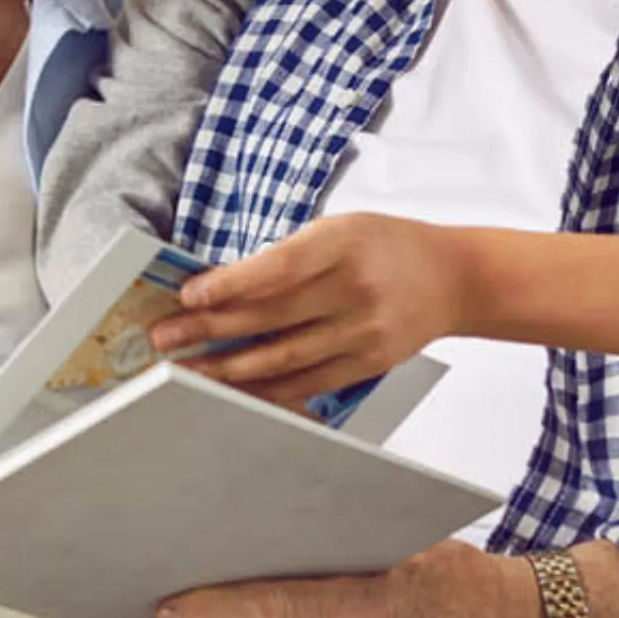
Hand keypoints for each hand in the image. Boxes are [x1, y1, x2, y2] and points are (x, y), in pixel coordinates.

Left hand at [148, 213, 469, 408]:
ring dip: (228, 367)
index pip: (279, 267)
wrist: (454, 278)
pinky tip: (232, 389)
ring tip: (185, 369)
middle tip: (164, 337)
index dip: (231, 284)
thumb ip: (290, 254)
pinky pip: (307, 383)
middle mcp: (355, 288)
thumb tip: (221, 288)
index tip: (189, 295)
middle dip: (210, 328)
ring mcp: (363, 332)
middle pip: (272, 315)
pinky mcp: (367, 363)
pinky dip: (265, 389)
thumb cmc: (386, 245)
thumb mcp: (341, 228)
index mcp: (344, 243)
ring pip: (284, 357)